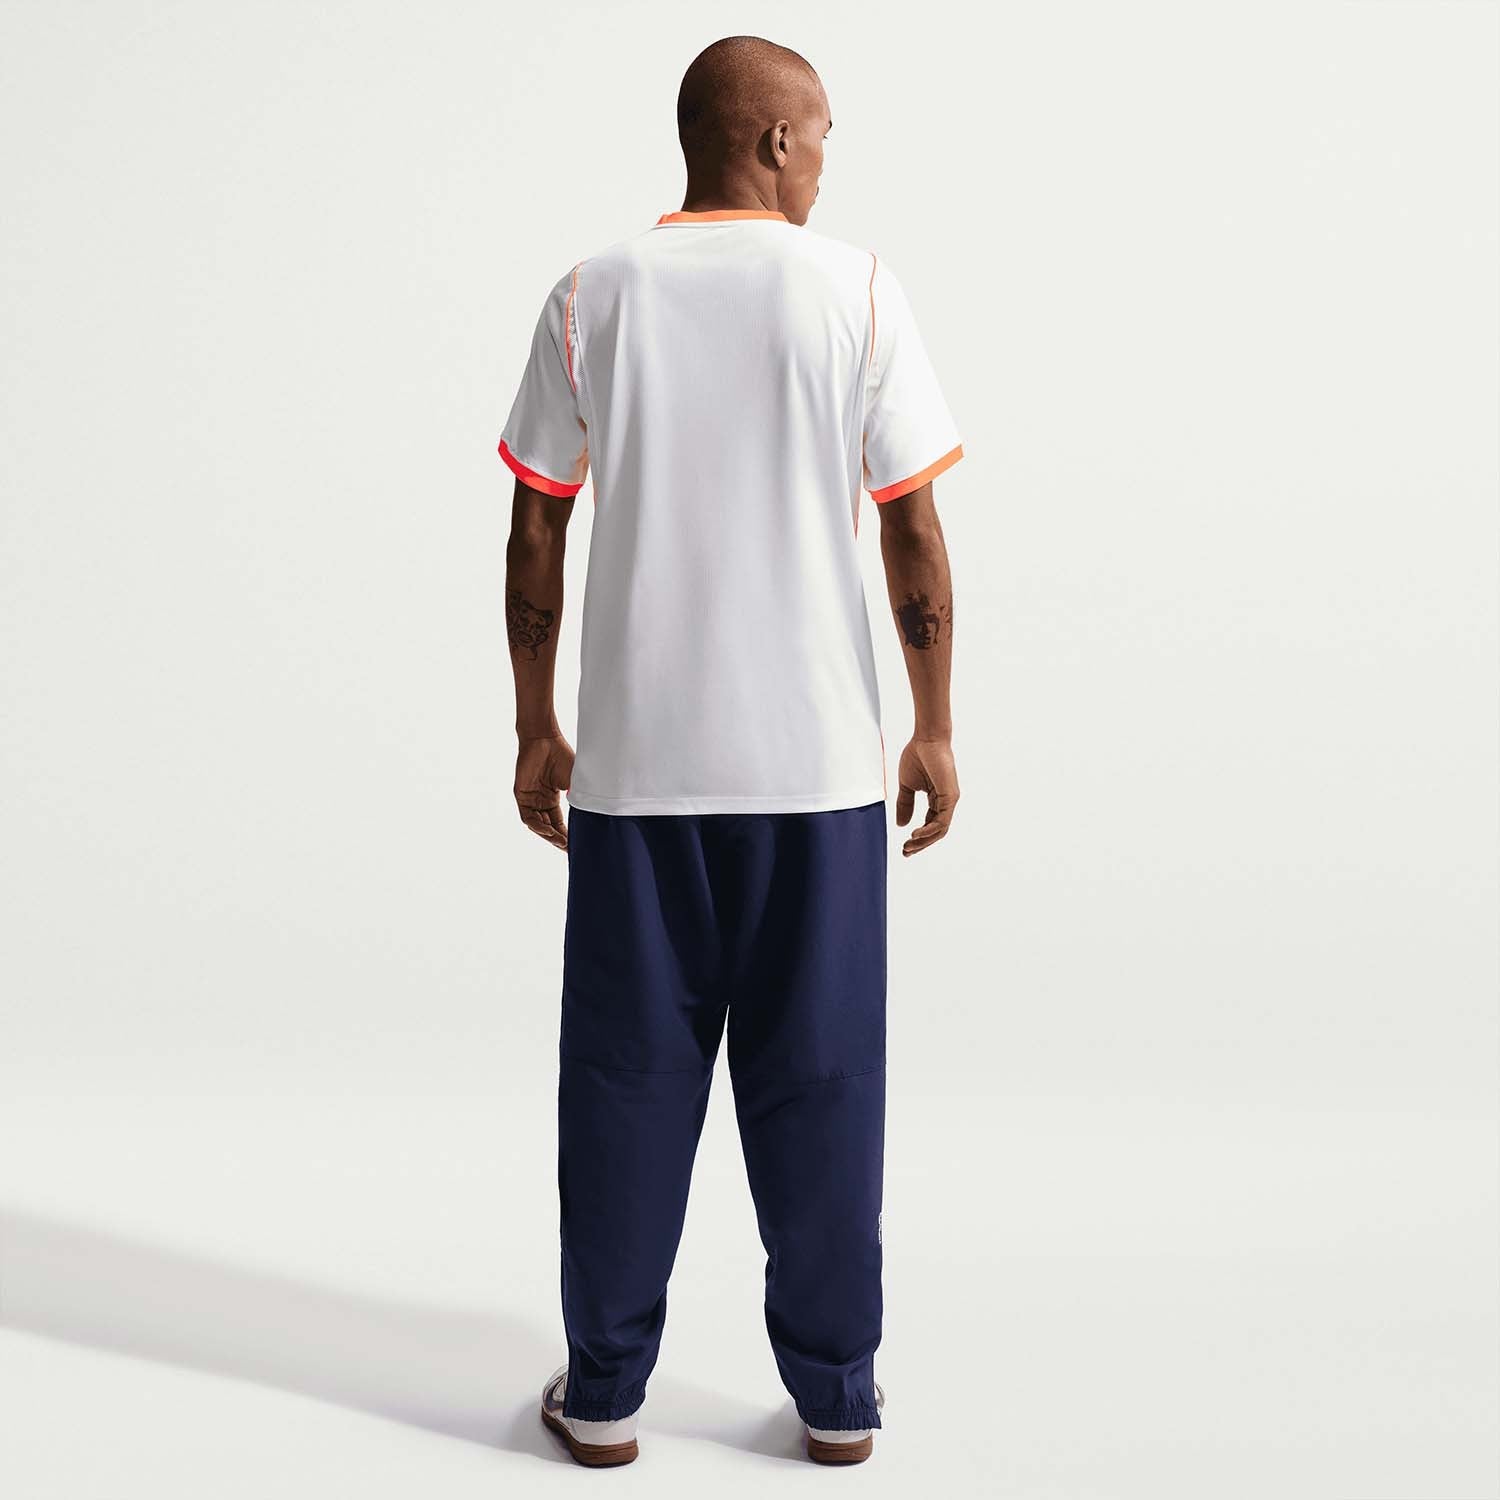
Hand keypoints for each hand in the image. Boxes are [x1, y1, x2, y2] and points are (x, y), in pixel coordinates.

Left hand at [514, 734, 573, 850]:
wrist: (545, 739)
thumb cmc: (561, 756)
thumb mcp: (575, 782)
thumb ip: (580, 798)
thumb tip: (591, 817)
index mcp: (553, 798)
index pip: (560, 823)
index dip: (568, 835)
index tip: (577, 846)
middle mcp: (541, 801)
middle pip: (549, 827)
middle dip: (559, 840)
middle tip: (570, 849)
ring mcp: (530, 799)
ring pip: (538, 825)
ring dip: (549, 836)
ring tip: (561, 843)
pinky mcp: (521, 795)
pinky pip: (528, 817)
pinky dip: (538, 826)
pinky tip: (548, 831)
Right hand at [895, 736, 958, 856]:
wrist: (926, 739)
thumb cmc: (918, 756)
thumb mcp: (907, 785)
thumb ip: (905, 804)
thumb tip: (901, 824)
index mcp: (936, 800)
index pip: (929, 825)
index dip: (917, 838)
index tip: (904, 847)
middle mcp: (946, 802)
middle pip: (935, 831)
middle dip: (920, 844)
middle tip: (905, 852)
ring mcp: (950, 801)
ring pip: (940, 830)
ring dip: (924, 841)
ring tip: (909, 846)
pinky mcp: (950, 797)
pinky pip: (942, 821)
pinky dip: (929, 830)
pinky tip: (916, 834)